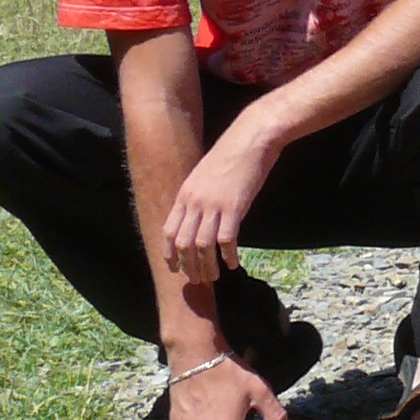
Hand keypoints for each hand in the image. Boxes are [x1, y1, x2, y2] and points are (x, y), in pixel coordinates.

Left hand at [161, 122, 281, 280]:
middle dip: (188, 265)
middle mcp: (194, 202)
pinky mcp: (234, 208)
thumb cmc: (230, 155)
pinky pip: (226, 240)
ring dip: (207, 265)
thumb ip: (197, 196)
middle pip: (184, 243)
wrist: (249, 140)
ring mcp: (213, 206)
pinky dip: (228, 255)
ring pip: (202, 246)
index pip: (169, 230)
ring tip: (213, 277)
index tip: (175, 267)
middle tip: (196, 279)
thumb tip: (197, 216)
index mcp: (184, 194)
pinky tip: (233, 263)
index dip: (170, 253)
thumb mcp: (204, 175)